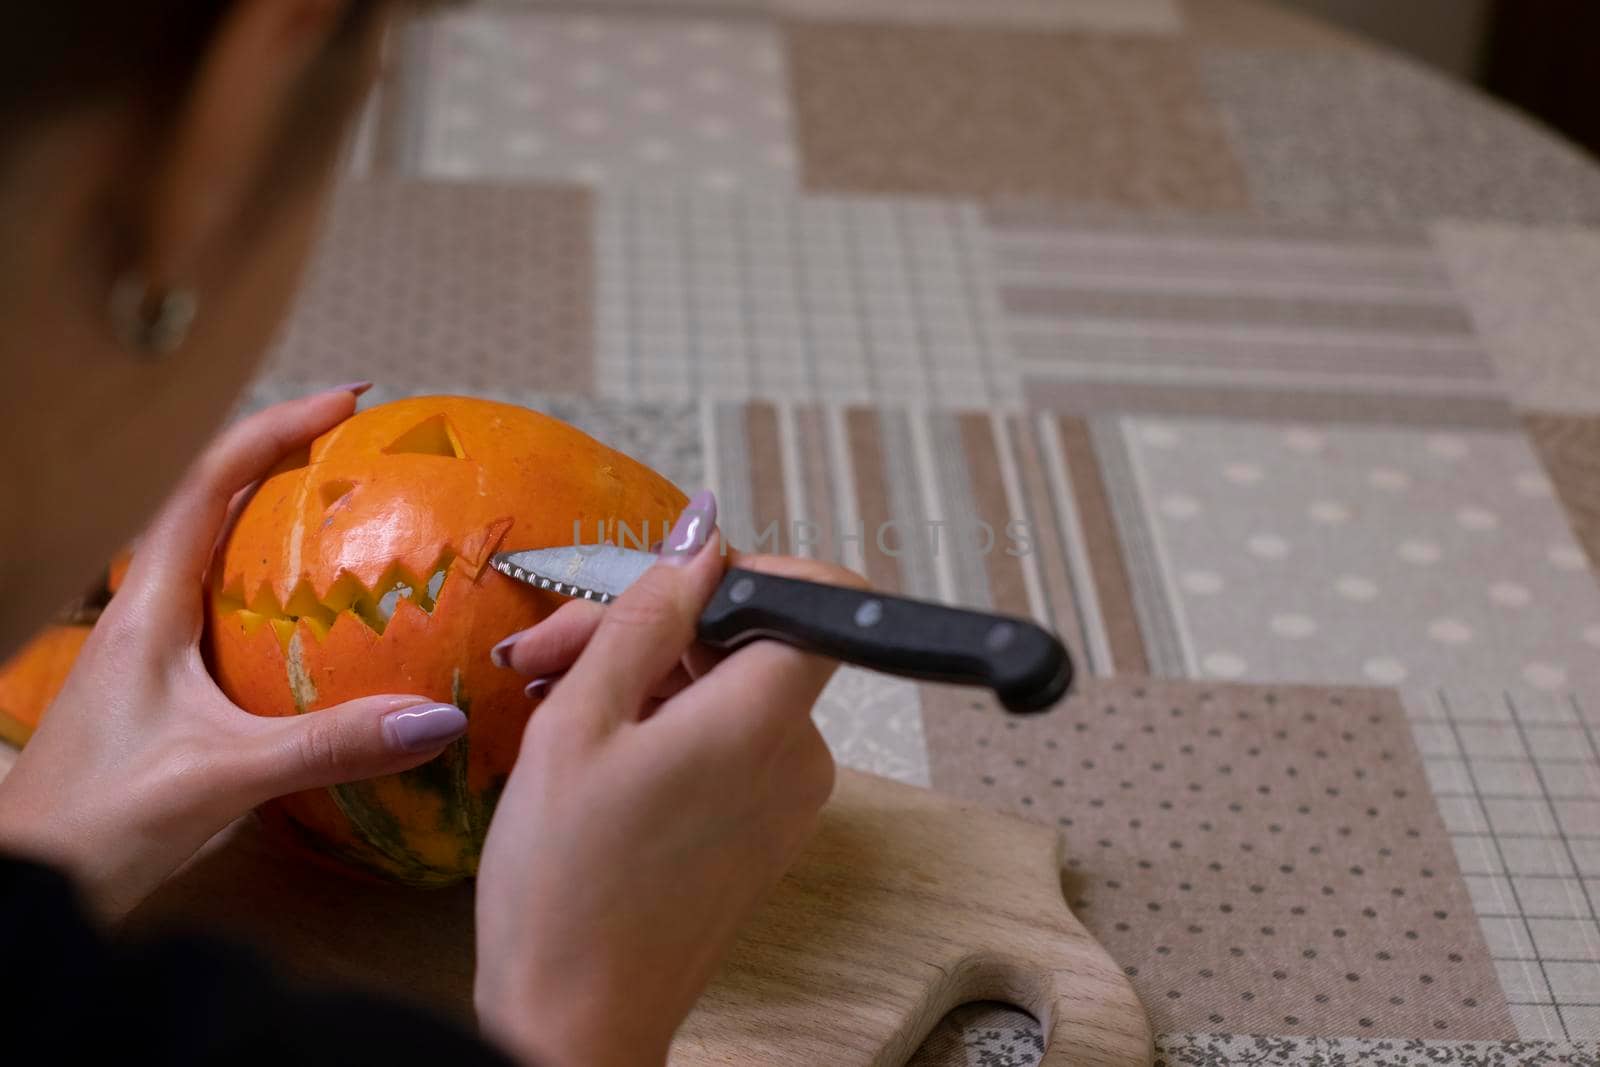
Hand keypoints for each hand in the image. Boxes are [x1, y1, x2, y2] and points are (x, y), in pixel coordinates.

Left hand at [0, 386, 467, 918]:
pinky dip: (279, 591)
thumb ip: (330, 745)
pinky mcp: (162, 692)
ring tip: (350, 512)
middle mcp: (144, 614)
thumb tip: (440, 718)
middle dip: (282, 458)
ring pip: (217, 557)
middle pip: (210, 502)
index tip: (348, 402)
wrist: (28, 888)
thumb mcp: (222, 779)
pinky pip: (227, 612)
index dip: (275, 428)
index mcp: (146, 608)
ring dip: (276, 521)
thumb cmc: (97, 822)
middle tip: (359, 445)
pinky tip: (324, 625)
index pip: (207, 483)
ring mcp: (149, 652)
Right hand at [473, 494, 857, 1066]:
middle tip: (552, 651)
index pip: (824, 598)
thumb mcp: (580, 723)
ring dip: (646, 678)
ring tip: (552, 699)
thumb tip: (703, 537)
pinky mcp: (764, 832)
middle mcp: (799, 754)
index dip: (752, 571)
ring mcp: (787, 799)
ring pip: (731, 691)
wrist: (574, 1023)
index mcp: (764, 718)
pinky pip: (730, 744)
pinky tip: (591, 748)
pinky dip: (666, 728)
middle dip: (656, 628)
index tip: (670, 585)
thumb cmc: (564, 882)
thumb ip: (646, 618)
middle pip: (753, 641)